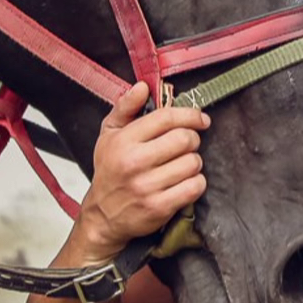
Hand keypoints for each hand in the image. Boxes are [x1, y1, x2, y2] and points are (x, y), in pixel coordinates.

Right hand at [73, 83, 210, 263]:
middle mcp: (135, 162)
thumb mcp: (109, 134)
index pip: (167, 118)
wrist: (102, 216)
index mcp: (124, 140)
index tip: (201, 119)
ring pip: (193, 163)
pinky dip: (196, 183)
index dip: (190, 114)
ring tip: (183, 164)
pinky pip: (194, 187)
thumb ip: (125, 107)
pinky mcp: (159, 207)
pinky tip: (185, 182)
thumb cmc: (109, 171)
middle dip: (194, 139)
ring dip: (194, 162)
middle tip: (189, 143)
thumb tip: (142, 86)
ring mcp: (147, 186)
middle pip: (185, 139)